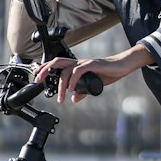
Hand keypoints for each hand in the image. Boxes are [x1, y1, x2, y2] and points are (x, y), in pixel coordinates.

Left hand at [35, 46, 151, 103]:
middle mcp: (78, 63)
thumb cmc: (108, 73)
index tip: (37, 77)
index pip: (57, 64)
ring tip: (60, 98)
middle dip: (44, 70)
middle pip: (56, 62)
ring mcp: (84, 63)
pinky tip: (71, 89)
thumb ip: (82, 92)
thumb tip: (74, 99)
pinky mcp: (93, 65)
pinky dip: (72, 80)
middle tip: (38, 81)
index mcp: (76, 66)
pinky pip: (78, 70)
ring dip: (60, 85)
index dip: (45, 69)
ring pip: (66, 70)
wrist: (122, 66)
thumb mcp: (92, 85)